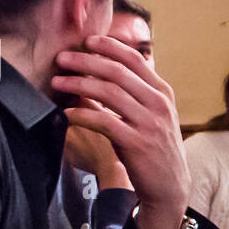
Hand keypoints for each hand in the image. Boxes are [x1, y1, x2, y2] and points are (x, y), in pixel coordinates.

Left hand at [53, 35, 188, 228]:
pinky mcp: (136, 144)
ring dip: (78, 84)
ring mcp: (149, 124)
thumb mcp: (156, 116)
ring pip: (108, 93)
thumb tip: (110, 69)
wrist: (170, 187)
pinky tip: (66, 113)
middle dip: (86, 61)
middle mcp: (158, 104)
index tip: (86, 41)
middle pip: (117, 72)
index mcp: (163, 93)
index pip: (134, 59)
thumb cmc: (157, 149)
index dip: (108, 46)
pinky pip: (103, 122)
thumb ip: (139, 93)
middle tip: (62, 58)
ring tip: (58, 82)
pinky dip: (81, 114)